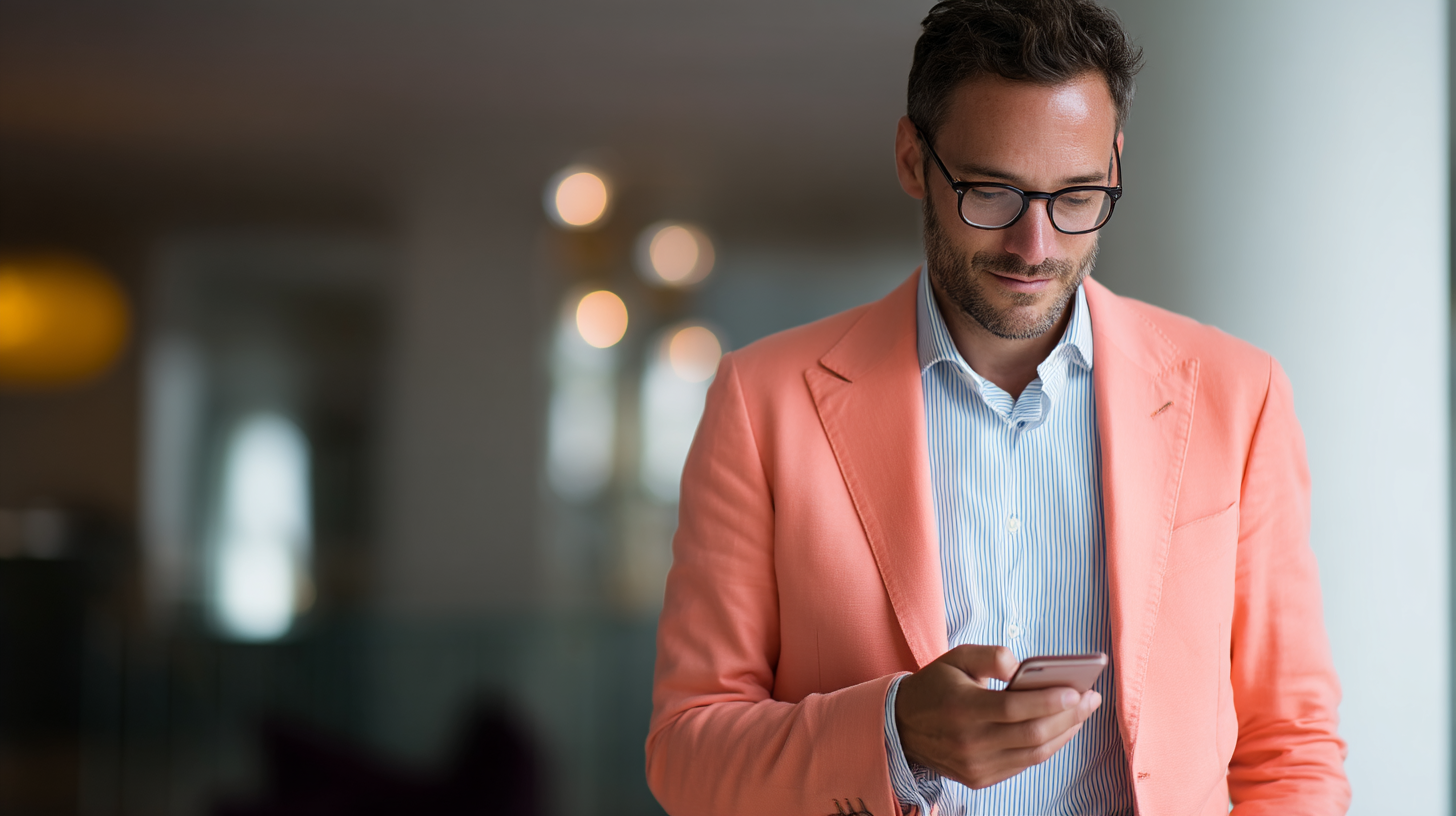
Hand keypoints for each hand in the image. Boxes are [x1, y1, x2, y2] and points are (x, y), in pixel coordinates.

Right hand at [894, 645, 1102, 788]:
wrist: (901, 726)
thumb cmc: (935, 686)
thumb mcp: (956, 657)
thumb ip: (991, 655)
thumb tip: (1022, 668)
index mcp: (962, 709)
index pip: (1016, 708)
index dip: (1050, 700)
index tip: (1078, 689)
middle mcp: (969, 743)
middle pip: (1032, 733)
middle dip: (1069, 716)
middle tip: (1091, 698)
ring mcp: (975, 765)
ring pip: (1034, 753)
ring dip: (1064, 733)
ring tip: (1082, 713)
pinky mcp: (980, 778)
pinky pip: (1023, 764)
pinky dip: (1047, 747)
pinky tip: (1060, 729)